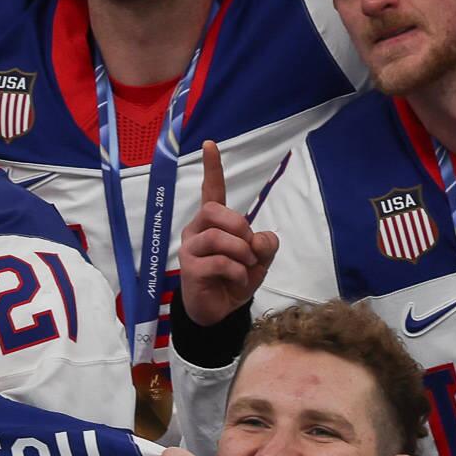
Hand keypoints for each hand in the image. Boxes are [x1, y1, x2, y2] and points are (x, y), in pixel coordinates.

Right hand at [175, 139, 275, 329]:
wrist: (220, 311)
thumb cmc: (235, 279)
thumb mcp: (261, 259)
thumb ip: (266, 244)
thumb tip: (257, 240)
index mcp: (214, 223)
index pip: (212, 190)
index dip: (212, 168)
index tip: (209, 144)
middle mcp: (197, 230)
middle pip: (215, 210)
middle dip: (240, 227)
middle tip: (249, 249)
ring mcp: (190, 249)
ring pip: (219, 237)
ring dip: (242, 254)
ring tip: (245, 268)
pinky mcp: (189, 269)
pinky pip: (221, 262)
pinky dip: (238, 273)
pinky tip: (237, 281)